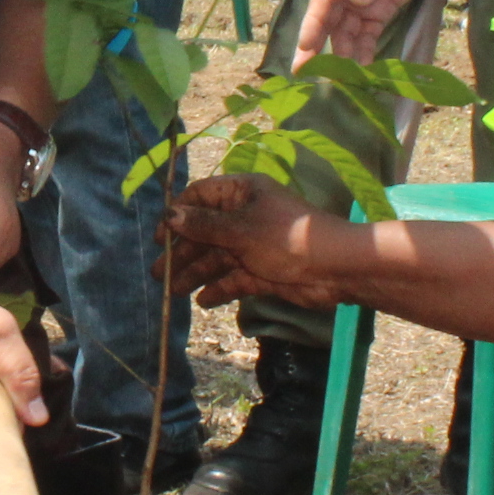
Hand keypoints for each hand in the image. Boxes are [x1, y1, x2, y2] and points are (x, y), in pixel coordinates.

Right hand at [162, 172, 342, 306]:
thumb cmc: (287, 237)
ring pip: (217, 258)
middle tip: (158, 273)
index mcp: (242, 193)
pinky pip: (234, 278)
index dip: (177, 215)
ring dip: (196, 273)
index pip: (200, 197)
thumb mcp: (241, 229)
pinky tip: (203, 301)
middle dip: (182, 252)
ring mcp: (253, 245)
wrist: (335, 268)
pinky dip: (219, 289)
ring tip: (174, 291)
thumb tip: (169, 215)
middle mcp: (245, 216)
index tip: (160, 237)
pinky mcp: (262, 271)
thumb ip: (204, 225)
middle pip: (204, 232)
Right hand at [295, 0, 473, 61]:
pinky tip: (365, 68)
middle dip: (317, 44)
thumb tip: (354, 0)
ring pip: (347, 29)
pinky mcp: (381, 6)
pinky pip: (369, 31)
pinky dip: (366, 48)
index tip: (305, 45)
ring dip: (344, 51)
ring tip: (344, 79)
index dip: (313, 22)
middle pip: (329, 17)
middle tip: (307, 72)